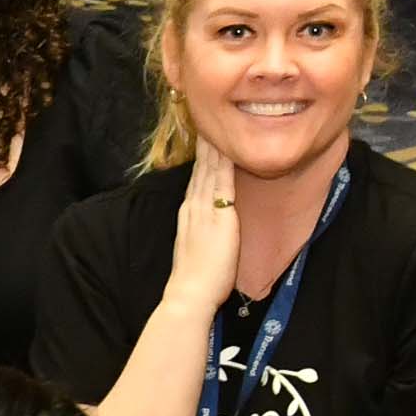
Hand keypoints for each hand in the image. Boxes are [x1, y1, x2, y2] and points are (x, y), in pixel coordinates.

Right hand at [167, 137, 244, 314]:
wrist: (189, 292)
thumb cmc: (195, 280)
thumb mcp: (195, 249)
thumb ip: (202, 234)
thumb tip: (209, 231)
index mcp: (188, 214)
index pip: (195, 179)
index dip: (200, 159)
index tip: (204, 140)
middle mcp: (193, 206)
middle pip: (200, 169)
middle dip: (205, 146)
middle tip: (209, 122)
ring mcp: (204, 208)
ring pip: (209, 170)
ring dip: (214, 147)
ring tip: (218, 125)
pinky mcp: (219, 214)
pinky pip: (222, 181)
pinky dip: (223, 162)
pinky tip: (228, 147)